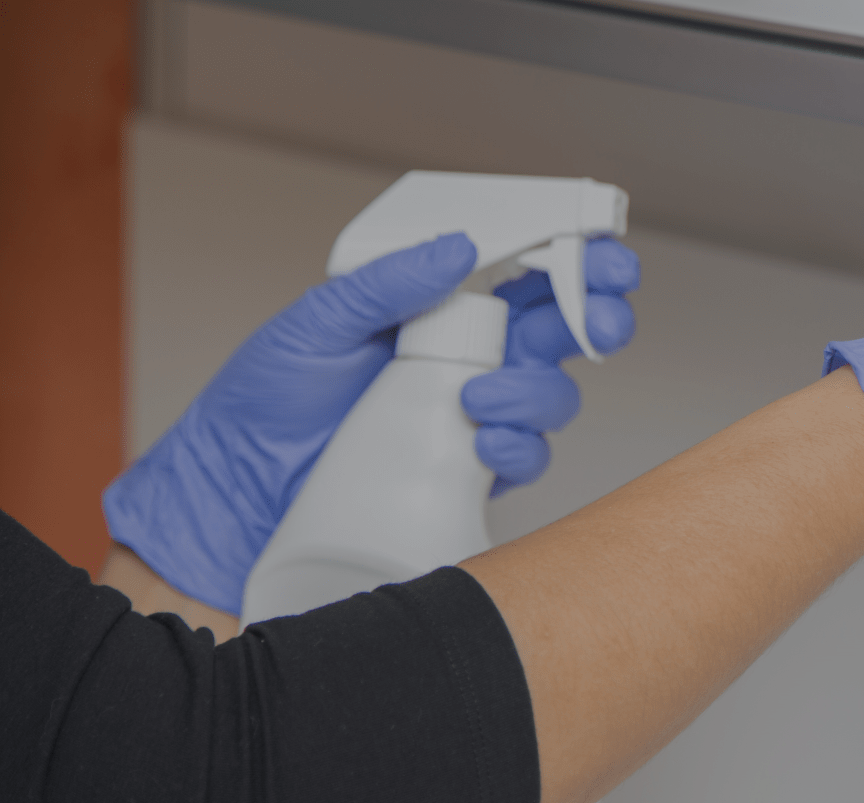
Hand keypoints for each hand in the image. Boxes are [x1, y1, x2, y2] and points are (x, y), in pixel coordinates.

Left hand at [104, 234, 639, 614]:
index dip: (578, 260)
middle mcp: (474, 353)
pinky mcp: (472, 467)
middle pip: (565, 330)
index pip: (529, 270)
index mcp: (445, 304)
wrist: (245, 481)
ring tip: (480, 396)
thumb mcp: (321, 320)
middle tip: (597, 321)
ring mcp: (478, 410)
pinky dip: (516, 447)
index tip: (605, 255)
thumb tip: (457, 248)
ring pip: (554, 394)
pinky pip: (526, 455)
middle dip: (597, 320)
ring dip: (537, 392)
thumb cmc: (273, 395)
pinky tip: (483, 443)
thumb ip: (389, 282)